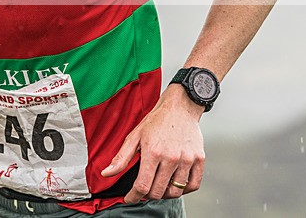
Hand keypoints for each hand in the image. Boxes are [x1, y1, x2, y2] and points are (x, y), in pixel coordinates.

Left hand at [101, 87, 204, 202]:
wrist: (180, 107)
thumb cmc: (156, 121)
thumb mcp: (134, 136)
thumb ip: (121, 158)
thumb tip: (106, 173)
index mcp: (153, 152)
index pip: (143, 185)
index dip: (133, 196)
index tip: (130, 199)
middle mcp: (171, 157)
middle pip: (158, 191)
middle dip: (147, 194)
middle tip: (144, 188)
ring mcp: (187, 159)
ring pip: (176, 191)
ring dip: (165, 193)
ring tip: (159, 185)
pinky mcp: (199, 159)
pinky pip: (193, 185)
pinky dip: (183, 189)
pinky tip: (174, 183)